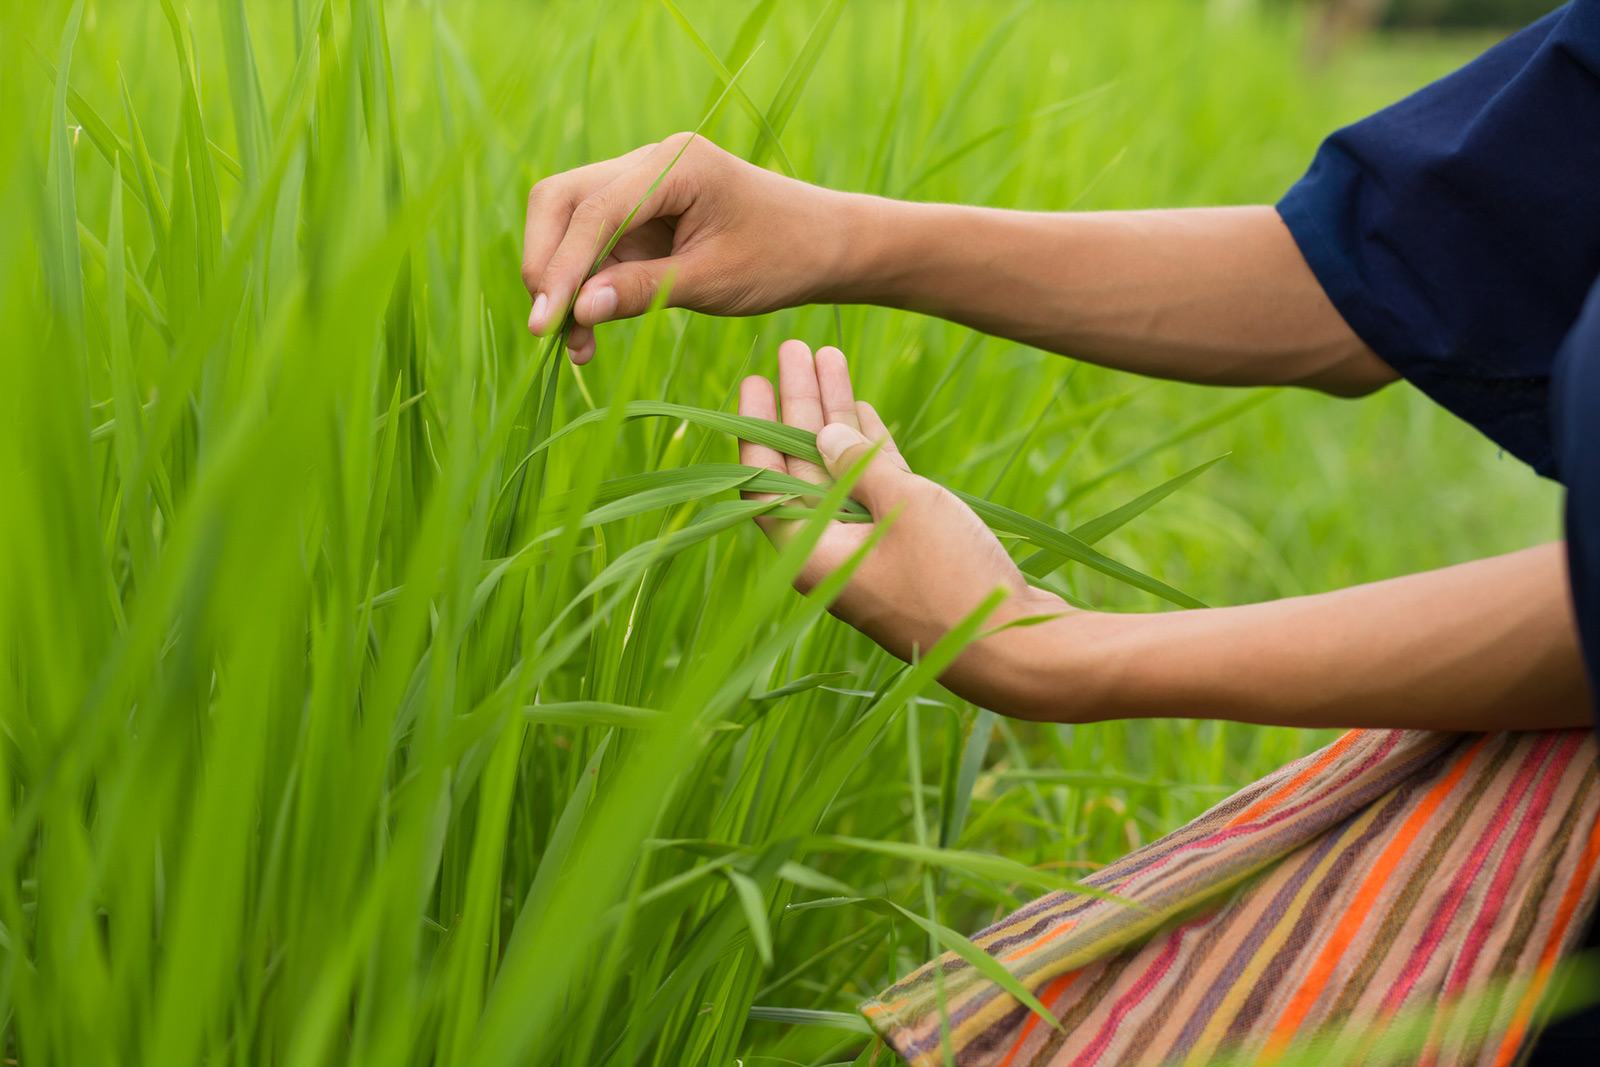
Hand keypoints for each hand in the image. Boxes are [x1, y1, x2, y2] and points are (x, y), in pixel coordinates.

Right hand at [521, 135, 859, 362]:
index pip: (595, 210)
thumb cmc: (781, 258)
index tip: (543, 324)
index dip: (561, 268)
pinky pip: (593, 245)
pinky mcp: (639, 214)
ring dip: (561, 281)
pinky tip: (589, 334)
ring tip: (576, 346)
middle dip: (546, 265)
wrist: (823, 246)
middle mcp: (650, 162)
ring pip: (569, 222)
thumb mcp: (714, 281)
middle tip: (550, 329)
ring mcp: (641, 185)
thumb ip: (644, 291)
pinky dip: (584, 287)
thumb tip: (577, 310)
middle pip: (563, 201)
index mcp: (676, 164)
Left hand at [737, 340, 1071, 710]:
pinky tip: (863, 409)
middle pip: (801, 467)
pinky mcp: (910, 549)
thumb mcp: (905, 506)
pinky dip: (871, 451)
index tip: (754, 379)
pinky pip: (877, 489)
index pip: (764, 481)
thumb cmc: (951, 577)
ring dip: (836, 417)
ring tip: (829, 357)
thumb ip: (860, 464)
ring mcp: (871, 550)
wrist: (1016, 645)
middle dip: (798, 406)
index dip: (756, 427)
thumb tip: (826, 435)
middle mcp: (832, 552)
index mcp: (811, 552)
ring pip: (841, 471)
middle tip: (792, 350)